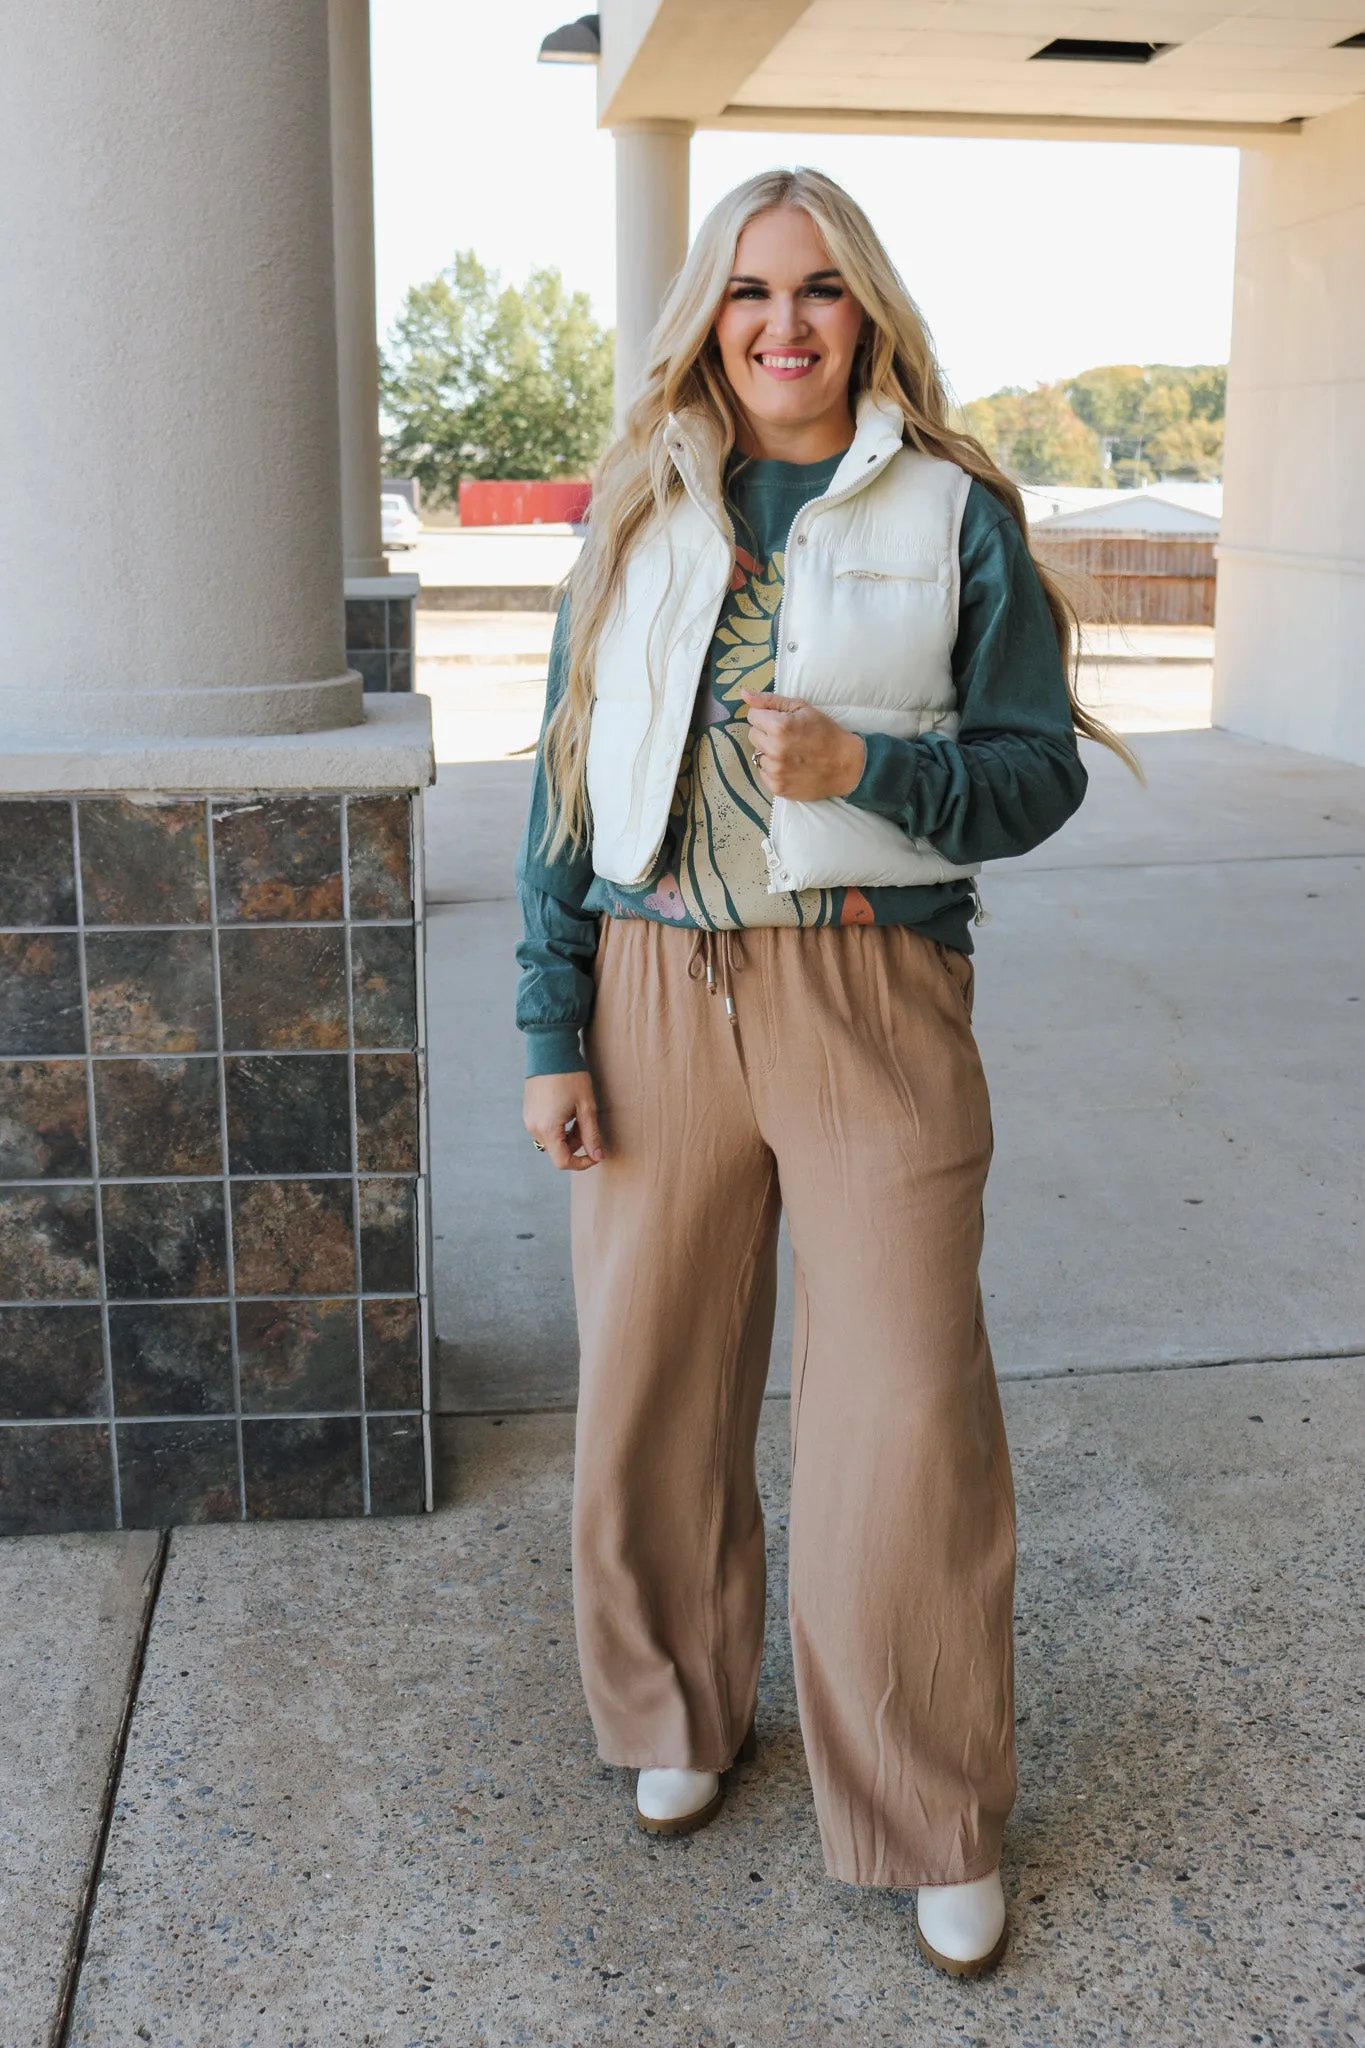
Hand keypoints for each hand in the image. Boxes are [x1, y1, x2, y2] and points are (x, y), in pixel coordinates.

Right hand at [523, 1070, 603, 1170]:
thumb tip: (598, 1157)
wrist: (550, 1051)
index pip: (563, 1161)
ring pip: (551, 1140)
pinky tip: (566, 1109)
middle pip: (557, 1151)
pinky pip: (544, 1129)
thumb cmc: (570, 1077)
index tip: (595, 1154)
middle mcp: (534, 1128)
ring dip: (566, 1136)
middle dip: (575, 1145)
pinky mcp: (528, 1111)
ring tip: (577, 1114)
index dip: (582, 1163)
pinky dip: (557, 1127)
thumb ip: (591, 1135)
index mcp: (548, 1129)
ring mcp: (528, 1119)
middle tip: (587, 1125)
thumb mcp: (586, 1107)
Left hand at [739, 691, 866, 800]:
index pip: (753, 716)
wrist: (846, 765)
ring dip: (769, 752)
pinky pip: (763, 773)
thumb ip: (770, 700)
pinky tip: (791, 766)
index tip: (781, 721)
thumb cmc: (826, 733)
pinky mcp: (777, 787)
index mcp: (780, 726)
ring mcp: (776, 771)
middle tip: (788, 737)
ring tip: (791, 753)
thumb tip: (744, 694)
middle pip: (752, 735)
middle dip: (766, 733)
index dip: (767, 716)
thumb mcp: (802, 708)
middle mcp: (775, 749)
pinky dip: (774, 769)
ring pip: (757, 755)